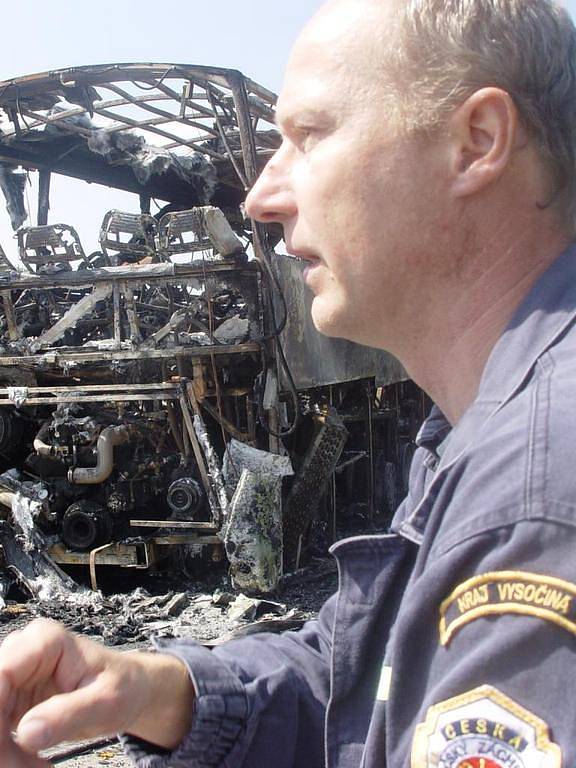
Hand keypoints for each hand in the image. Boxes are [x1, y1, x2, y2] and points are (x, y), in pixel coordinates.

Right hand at [0, 619, 194, 764]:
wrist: (131, 689)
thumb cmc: (124, 685)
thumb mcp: (106, 700)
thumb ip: (69, 713)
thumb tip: (27, 733)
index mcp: (45, 641)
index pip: (2, 674)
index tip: (4, 750)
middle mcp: (23, 653)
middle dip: (1, 742)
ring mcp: (15, 678)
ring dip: (6, 752)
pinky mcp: (12, 701)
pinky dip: (11, 754)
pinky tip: (34, 765)